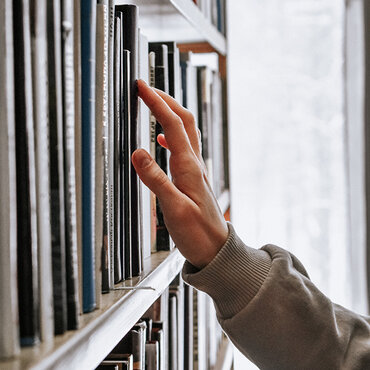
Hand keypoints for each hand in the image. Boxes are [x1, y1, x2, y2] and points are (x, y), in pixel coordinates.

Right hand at [132, 80, 227, 268]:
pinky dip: (171, 137)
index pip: (172, 125)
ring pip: (185, 132)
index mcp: (189, 167)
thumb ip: (156, 180)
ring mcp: (195, 170)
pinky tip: (162, 141)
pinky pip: (184, 148)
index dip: (157, 103)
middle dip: (165, 100)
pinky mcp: (193, 178)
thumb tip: (138, 152)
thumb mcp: (173, 209)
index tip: (142, 87)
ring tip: (154, 105)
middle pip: (183, 121)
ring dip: (170, 114)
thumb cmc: (197, 233)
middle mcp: (194, 164)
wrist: (216, 249)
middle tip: (146, 88)